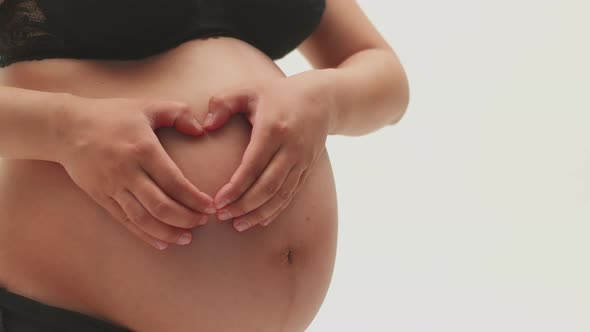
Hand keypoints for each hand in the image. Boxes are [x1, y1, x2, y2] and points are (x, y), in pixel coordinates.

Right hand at [58, 96, 215, 249]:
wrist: (65, 128)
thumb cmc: (111, 115)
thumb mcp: (146, 106)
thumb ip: (178, 113)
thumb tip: (201, 130)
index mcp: (143, 149)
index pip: (174, 182)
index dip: (194, 198)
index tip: (210, 206)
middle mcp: (127, 171)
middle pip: (160, 205)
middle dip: (186, 218)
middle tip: (204, 222)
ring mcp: (112, 187)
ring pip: (143, 219)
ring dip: (168, 232)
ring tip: (187, 238)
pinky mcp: (101, 197)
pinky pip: (125, 221)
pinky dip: (145, 235)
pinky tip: (162, 242)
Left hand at [203, 75, 331, 231]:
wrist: (322, 99)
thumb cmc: (277, 94)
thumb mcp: (248, 89)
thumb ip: (223, 103)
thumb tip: (206, 125)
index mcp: (274, 129)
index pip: (253, 165)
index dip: (235, 188)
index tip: (217, 201)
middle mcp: (291, 148)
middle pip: (268, 186)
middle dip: (244, 206)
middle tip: (222, 216)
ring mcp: (301, 161)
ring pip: (281, 195)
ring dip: (259, 213)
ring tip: (238, 225)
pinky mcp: (307, 169)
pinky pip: (291, 195)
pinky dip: (275, 210)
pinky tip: (259, 220)